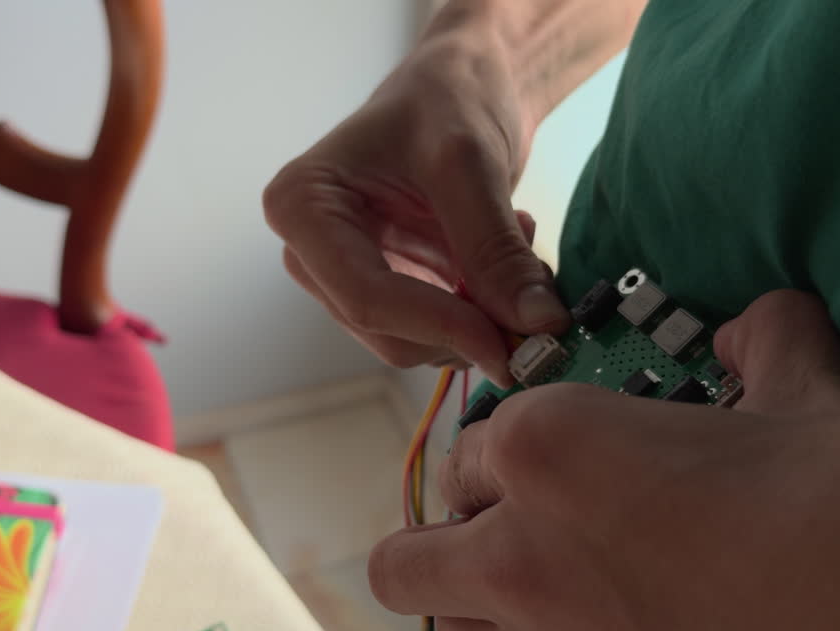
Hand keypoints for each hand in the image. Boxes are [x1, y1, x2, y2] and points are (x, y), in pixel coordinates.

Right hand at [263, 14, 568, 386]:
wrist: (465, 78)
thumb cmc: (449, 95)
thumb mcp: (472, 165)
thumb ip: (496, 250)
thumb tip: (537, 326)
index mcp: (303, 206)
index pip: (365, 296)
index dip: (440, 328)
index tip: (511, 342)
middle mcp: (309, 250)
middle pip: (385, 330)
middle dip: (462, 330)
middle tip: (536, 306)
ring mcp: (343, 273)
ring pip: (411, 343)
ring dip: (477, 319)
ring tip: (517, 251)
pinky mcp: (385, 286)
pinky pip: (432, 330)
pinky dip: (479, 311)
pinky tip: (503, 260)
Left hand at [370, 290, 839, 630]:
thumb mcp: (816, 398)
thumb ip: (766, 347)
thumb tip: (762, 326)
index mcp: (554, 451)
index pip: (480, 439)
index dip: (519, 433)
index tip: (561, 435)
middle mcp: (525, 557)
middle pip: (415, 552)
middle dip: (453, 522)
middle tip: (525, 507)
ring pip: (450, 628)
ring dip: (471, 594)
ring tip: (542, 571)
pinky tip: (606, 628)